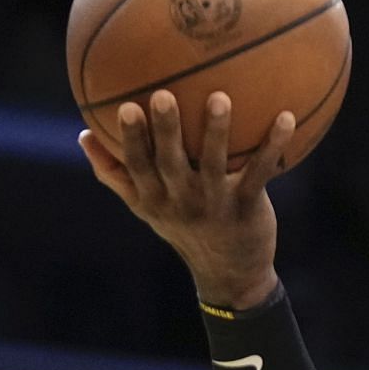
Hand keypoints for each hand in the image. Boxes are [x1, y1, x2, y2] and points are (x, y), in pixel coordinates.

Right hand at [77, 90, 294, 309]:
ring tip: (220, 98)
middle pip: (170, 162)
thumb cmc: (182, 227)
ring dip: (217, 131)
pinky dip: (274, 146)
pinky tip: (286, 118)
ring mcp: (215, 204)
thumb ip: (114, 173)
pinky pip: (260, 172)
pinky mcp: (248, 206)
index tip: (126, 106)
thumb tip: (82, 134)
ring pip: (214, 164)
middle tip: (163, 95)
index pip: (136, 165)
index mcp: (154, 198)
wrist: (229, 274)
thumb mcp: (144, 207)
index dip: (131, 139)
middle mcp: (182, 201)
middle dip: (166, 130)